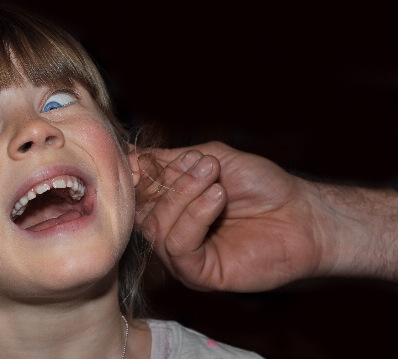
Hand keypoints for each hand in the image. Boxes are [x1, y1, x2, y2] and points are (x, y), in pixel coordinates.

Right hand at [128, 141, 322, 291]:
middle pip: (141, 211)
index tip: (160, 154)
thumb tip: (128, 155)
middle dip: (170, 183)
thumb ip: (170, 159)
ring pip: (157, 228)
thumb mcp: (212, 158)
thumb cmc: (262, 185)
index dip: (141, 171)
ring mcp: (182, 256)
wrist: (302, 213)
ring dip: (185, 196)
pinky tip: (217, 198)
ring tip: (215, 179)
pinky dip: (195, 216)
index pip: (134, 193)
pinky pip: (178, 247)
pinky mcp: (199, 275)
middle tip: (205, 165)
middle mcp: (169, 233)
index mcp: (169, 207)